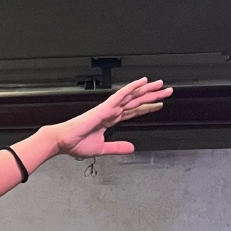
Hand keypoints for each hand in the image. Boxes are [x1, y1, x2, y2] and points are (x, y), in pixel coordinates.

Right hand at [52, 76, 171, 159]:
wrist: (63, 141)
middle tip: (166, 91)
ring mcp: (109, 108)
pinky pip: (121, 95)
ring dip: (147, 90)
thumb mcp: (103, 148)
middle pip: (136, 101)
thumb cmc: (76, 143)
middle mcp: (111, 111)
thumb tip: (132, 148)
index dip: (146, 108)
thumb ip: (118, 147)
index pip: (133, 111)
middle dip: (152, 96)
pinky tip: (142, 82)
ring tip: (160, 85)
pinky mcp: (104, 108)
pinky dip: (132, 88)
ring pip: (132, 96)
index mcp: (110, 119)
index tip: (158, 104)